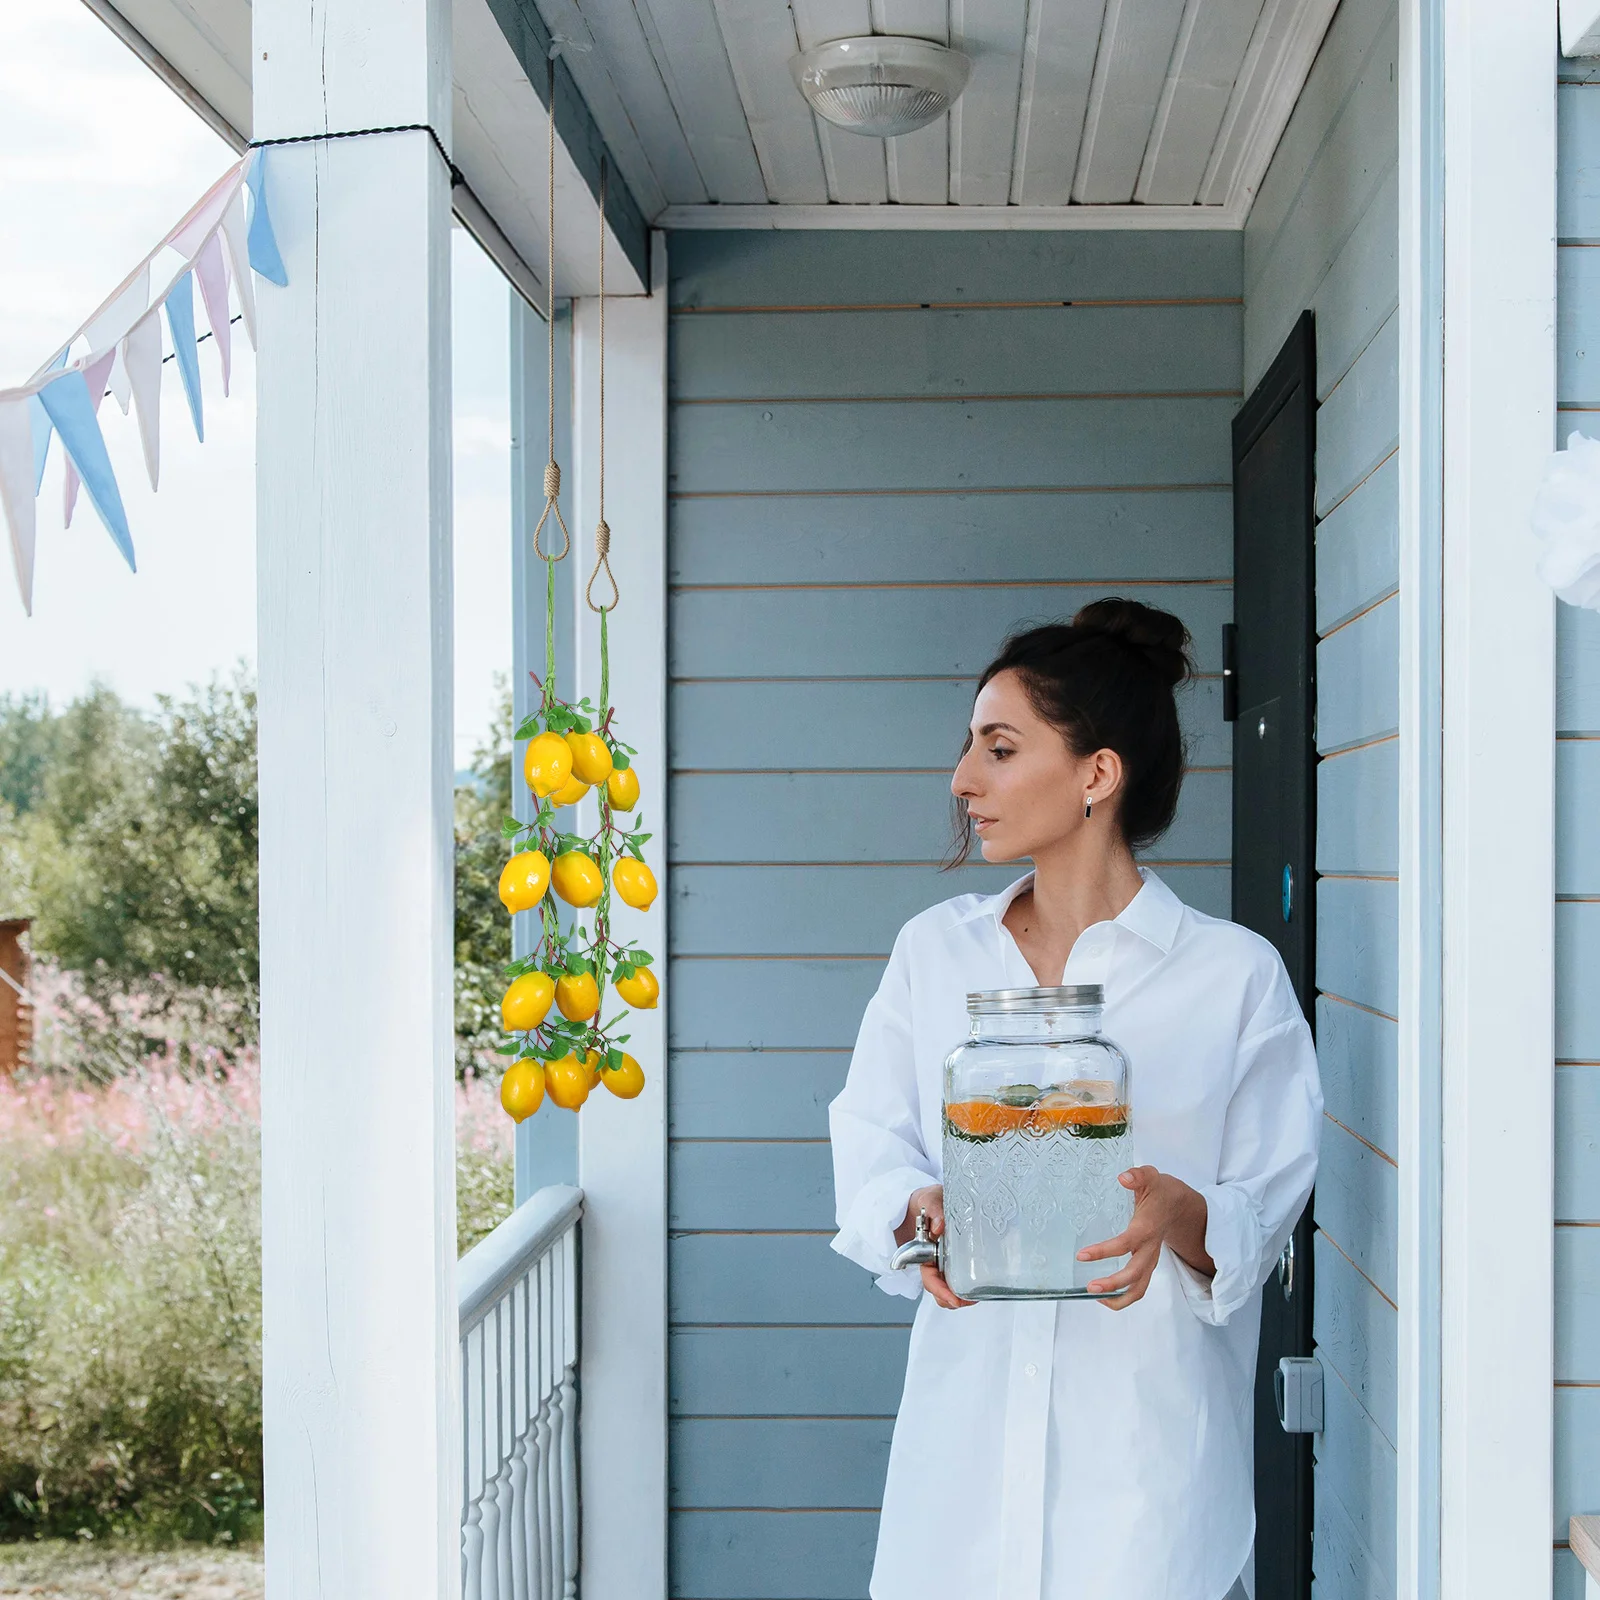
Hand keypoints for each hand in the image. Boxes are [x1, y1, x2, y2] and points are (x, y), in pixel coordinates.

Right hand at [895, 1185, 974, 1309]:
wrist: (934, 1198)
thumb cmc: (929, 1200)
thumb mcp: (930, 1198)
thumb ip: (934, 1208)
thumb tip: (939, 1226)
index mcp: (924, 1251)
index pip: (929, 1278)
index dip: (940, 1291)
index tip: (954, 1299)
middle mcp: (935, 1260)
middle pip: (940, 1289)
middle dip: (954, 1300)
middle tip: (970, 1300)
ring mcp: (946, 1261)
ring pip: (950, 1288)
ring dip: (962, 1296)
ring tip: (978, 1296)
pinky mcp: (959, 1259)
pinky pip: (961, 1277)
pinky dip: (969, 1285)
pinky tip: (980, 1284)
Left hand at [1076, 1165, 1212, 1310]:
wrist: (1180, 1205)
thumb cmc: (1161, 1191)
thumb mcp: (1150, 1177)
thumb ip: (1137, 1176)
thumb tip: (1123, 1177)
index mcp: (1147, 1228)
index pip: (1125, 1244)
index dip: (1104, 1251)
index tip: (1082, 1256)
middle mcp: (1150, 1248)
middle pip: (1135, 1275)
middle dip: (1114, 1285)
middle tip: (1090, 1287)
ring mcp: (1150, 1259)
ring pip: (1140, 1288)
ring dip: (1119, 1298)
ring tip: (1095, 1296)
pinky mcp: (1148, 1263)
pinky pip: (1139, 1286)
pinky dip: (1123, 1296)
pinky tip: (1104, 1294)